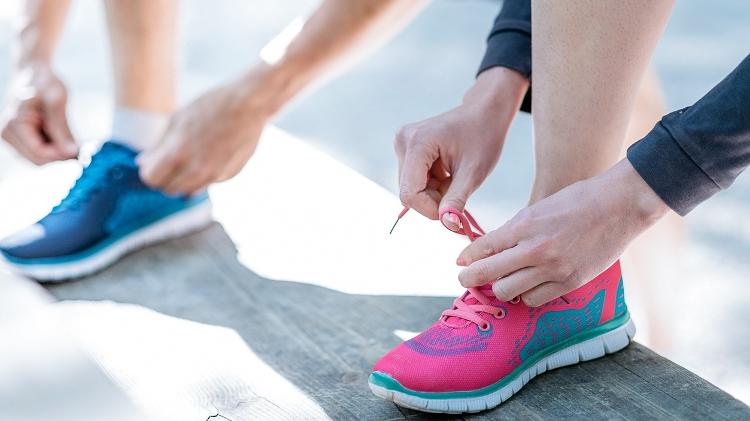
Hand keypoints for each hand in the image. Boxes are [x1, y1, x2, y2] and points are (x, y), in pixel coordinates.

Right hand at [1, 63, 77, 163]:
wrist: (34, 73)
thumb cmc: (44, 82)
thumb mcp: (56, 101)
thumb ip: (62, 128)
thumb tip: (72, 153)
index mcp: (13, 125)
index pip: (39, 154)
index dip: (61, 155)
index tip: (80, 149)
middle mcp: (7, 134)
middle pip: (38, 160)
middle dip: (59, 155)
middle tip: (79, 145)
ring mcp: (12, 138)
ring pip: (40, 158)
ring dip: (57, 151)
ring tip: (67, 133)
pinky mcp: (19, 138)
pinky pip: (39, 151)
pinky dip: (54, 147)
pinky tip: (61, 134)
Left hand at [138, 73, 271, 194]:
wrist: (250, 105)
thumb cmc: (212, 105)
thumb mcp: (178, 119)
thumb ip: (159, 146)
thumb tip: (142, 162)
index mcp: (178, 153)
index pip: (151, 179)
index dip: (149, 171)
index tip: (153, 163)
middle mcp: (196, 171)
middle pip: (168, 189)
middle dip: (165, 178)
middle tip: (170, 161)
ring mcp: (214, 176)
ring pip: (188, 192)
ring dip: (184, 180)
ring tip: (190, 159)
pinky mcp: (228, 176)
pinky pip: (208, 183)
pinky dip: (203, 175)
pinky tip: (210, 154)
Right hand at [395, 67, 527, 229]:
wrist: (484, 112)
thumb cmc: (483, 137)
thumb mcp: (473, 173)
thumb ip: (457, 200)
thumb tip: (448, 226)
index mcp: (418, 143)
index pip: (410, 194)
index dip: (430, 209)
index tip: (454, 211)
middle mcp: (403, 141)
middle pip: (409, 192)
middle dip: (433, 200)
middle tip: (458, 190)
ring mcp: (403, 143)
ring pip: (411, 188)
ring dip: (433, 192)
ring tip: (454, 178)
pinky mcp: (406, 148)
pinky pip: (414, 179)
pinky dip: (432, 184)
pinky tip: (447, 172)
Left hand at [456, 159, 669, 305]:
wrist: (620, 204)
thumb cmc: (577, 201)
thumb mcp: (538, 208)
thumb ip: (513, 230)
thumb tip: (488, 248)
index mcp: (524, 225)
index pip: (482, 248)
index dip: (466, 258)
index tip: (460, 262)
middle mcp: (535, 249)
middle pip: (487, 274)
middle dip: (470, 278)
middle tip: (466, 279)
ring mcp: (553, 269)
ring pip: (507, 292)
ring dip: (500, 288)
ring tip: (501, 281)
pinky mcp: (570, 282)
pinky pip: (534, 300)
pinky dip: (525, 295)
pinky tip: (526, 286)